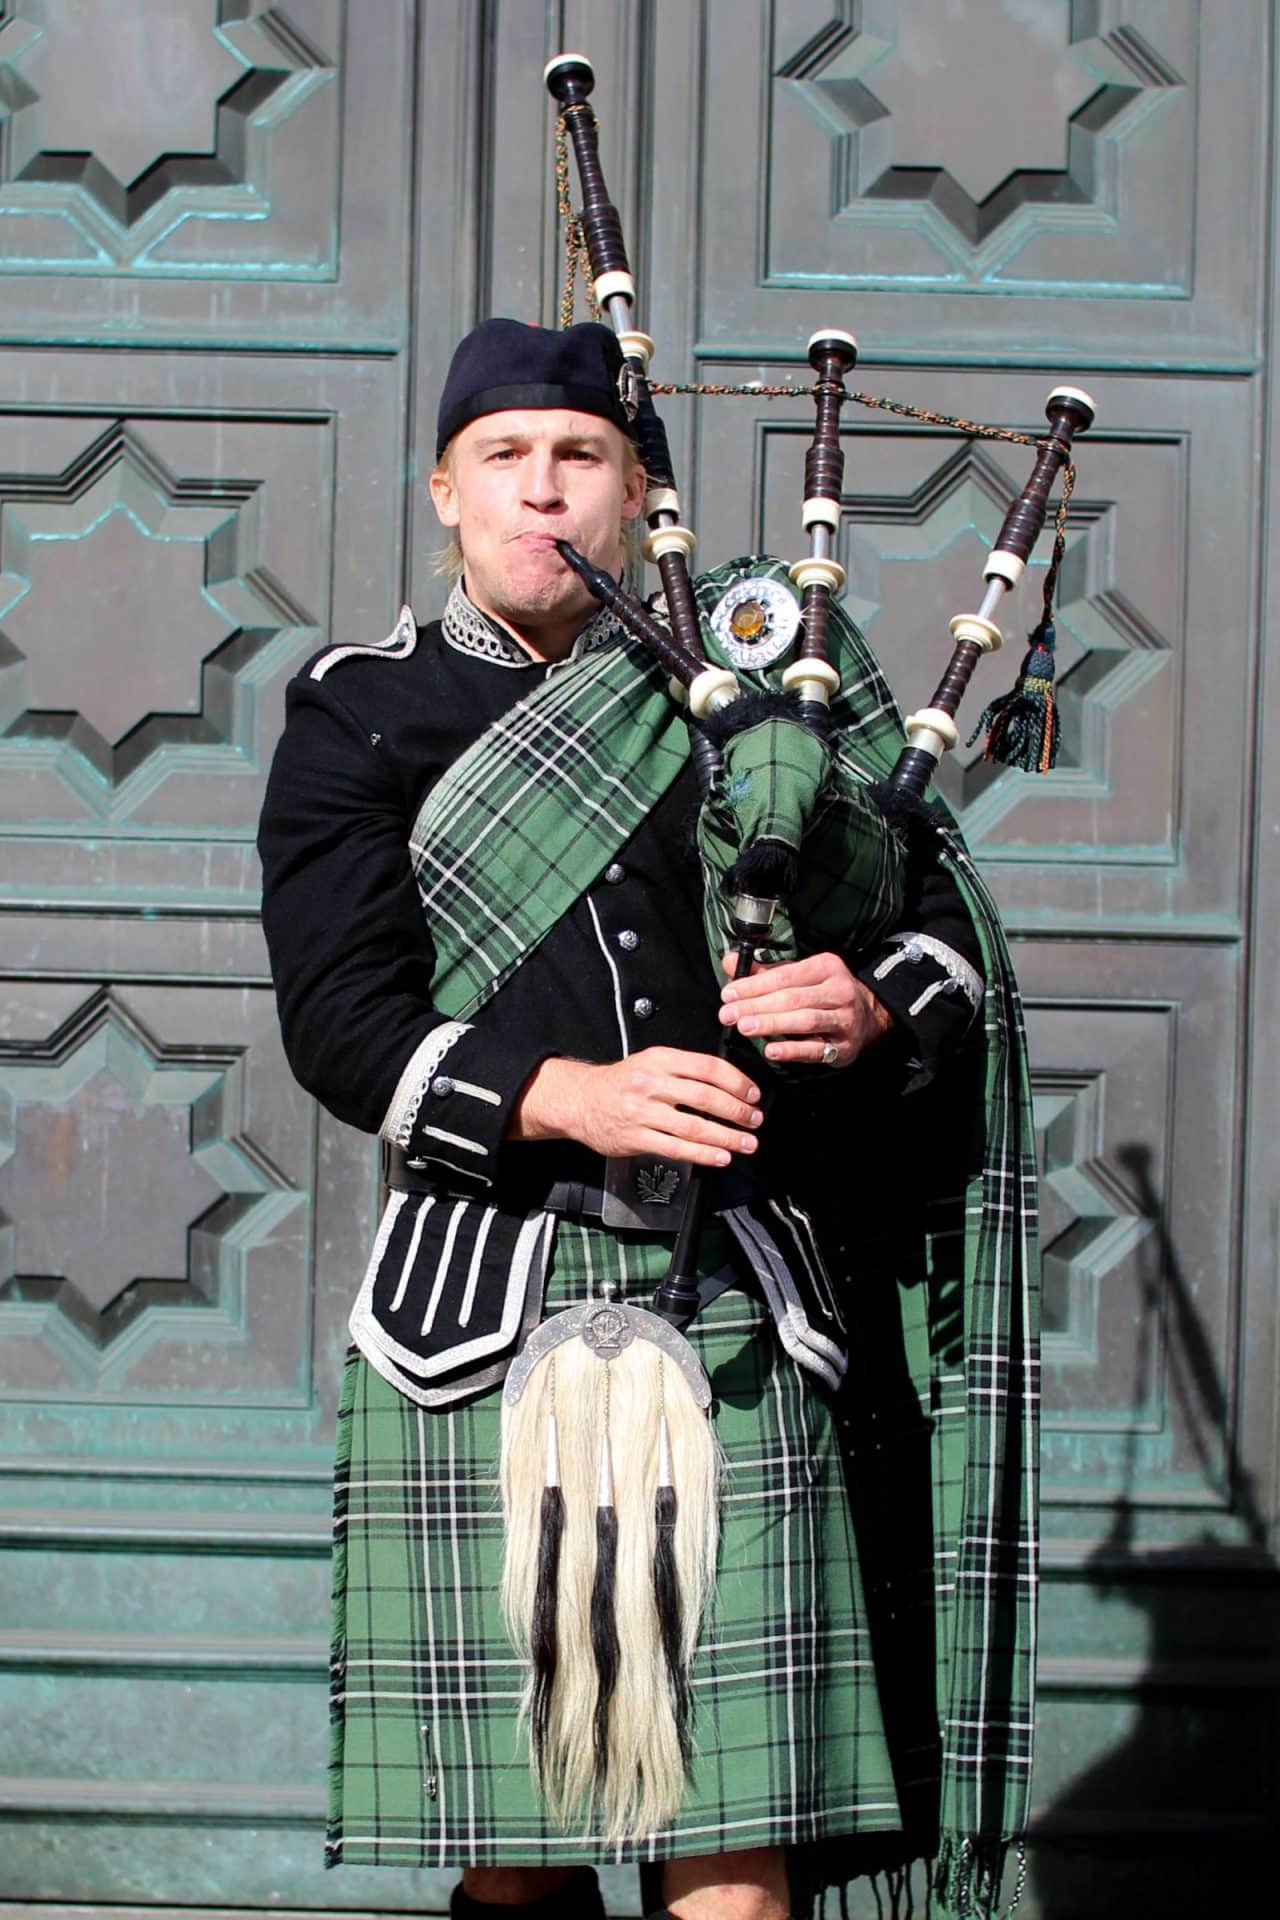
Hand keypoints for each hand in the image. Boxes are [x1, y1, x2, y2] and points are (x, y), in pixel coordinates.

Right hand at [510, 1048, 763, 1166]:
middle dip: (737, 1111)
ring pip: (694, 1127)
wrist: (581, 1100)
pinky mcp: (636, 1138)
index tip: (753, 1094)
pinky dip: (703, 1155)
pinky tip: (720, 1157)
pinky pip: (676, 1148)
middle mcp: (651, 1084)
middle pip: (705, 1097)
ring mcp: (642, 1112)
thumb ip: (685, 1070)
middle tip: (755, 1120)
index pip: (708, 1067)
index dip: (736, 1082)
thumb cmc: (622, 1082)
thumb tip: (729, 1085)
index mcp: (660, 1059)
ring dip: (726, 1137)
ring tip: (746, 1143)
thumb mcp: (651, 1062)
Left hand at [718, 950, 893, 1067]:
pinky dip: (792, 1050)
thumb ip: (763, 972)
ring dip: (772, 1024)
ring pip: (805, 1021)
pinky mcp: (845, 1047)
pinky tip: (771, 1050)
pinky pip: (816, 1049)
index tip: (728, 994)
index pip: (785, 975)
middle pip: (792, 998)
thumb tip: (729, 962)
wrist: (867, 1017)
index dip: (754, 985)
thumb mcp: (798, 976)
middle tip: (727, 1014)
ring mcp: (845, 1019)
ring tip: (744, 1028)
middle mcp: (839, 991)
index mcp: (825, 967)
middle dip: (756, 1006)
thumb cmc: (821, 994)